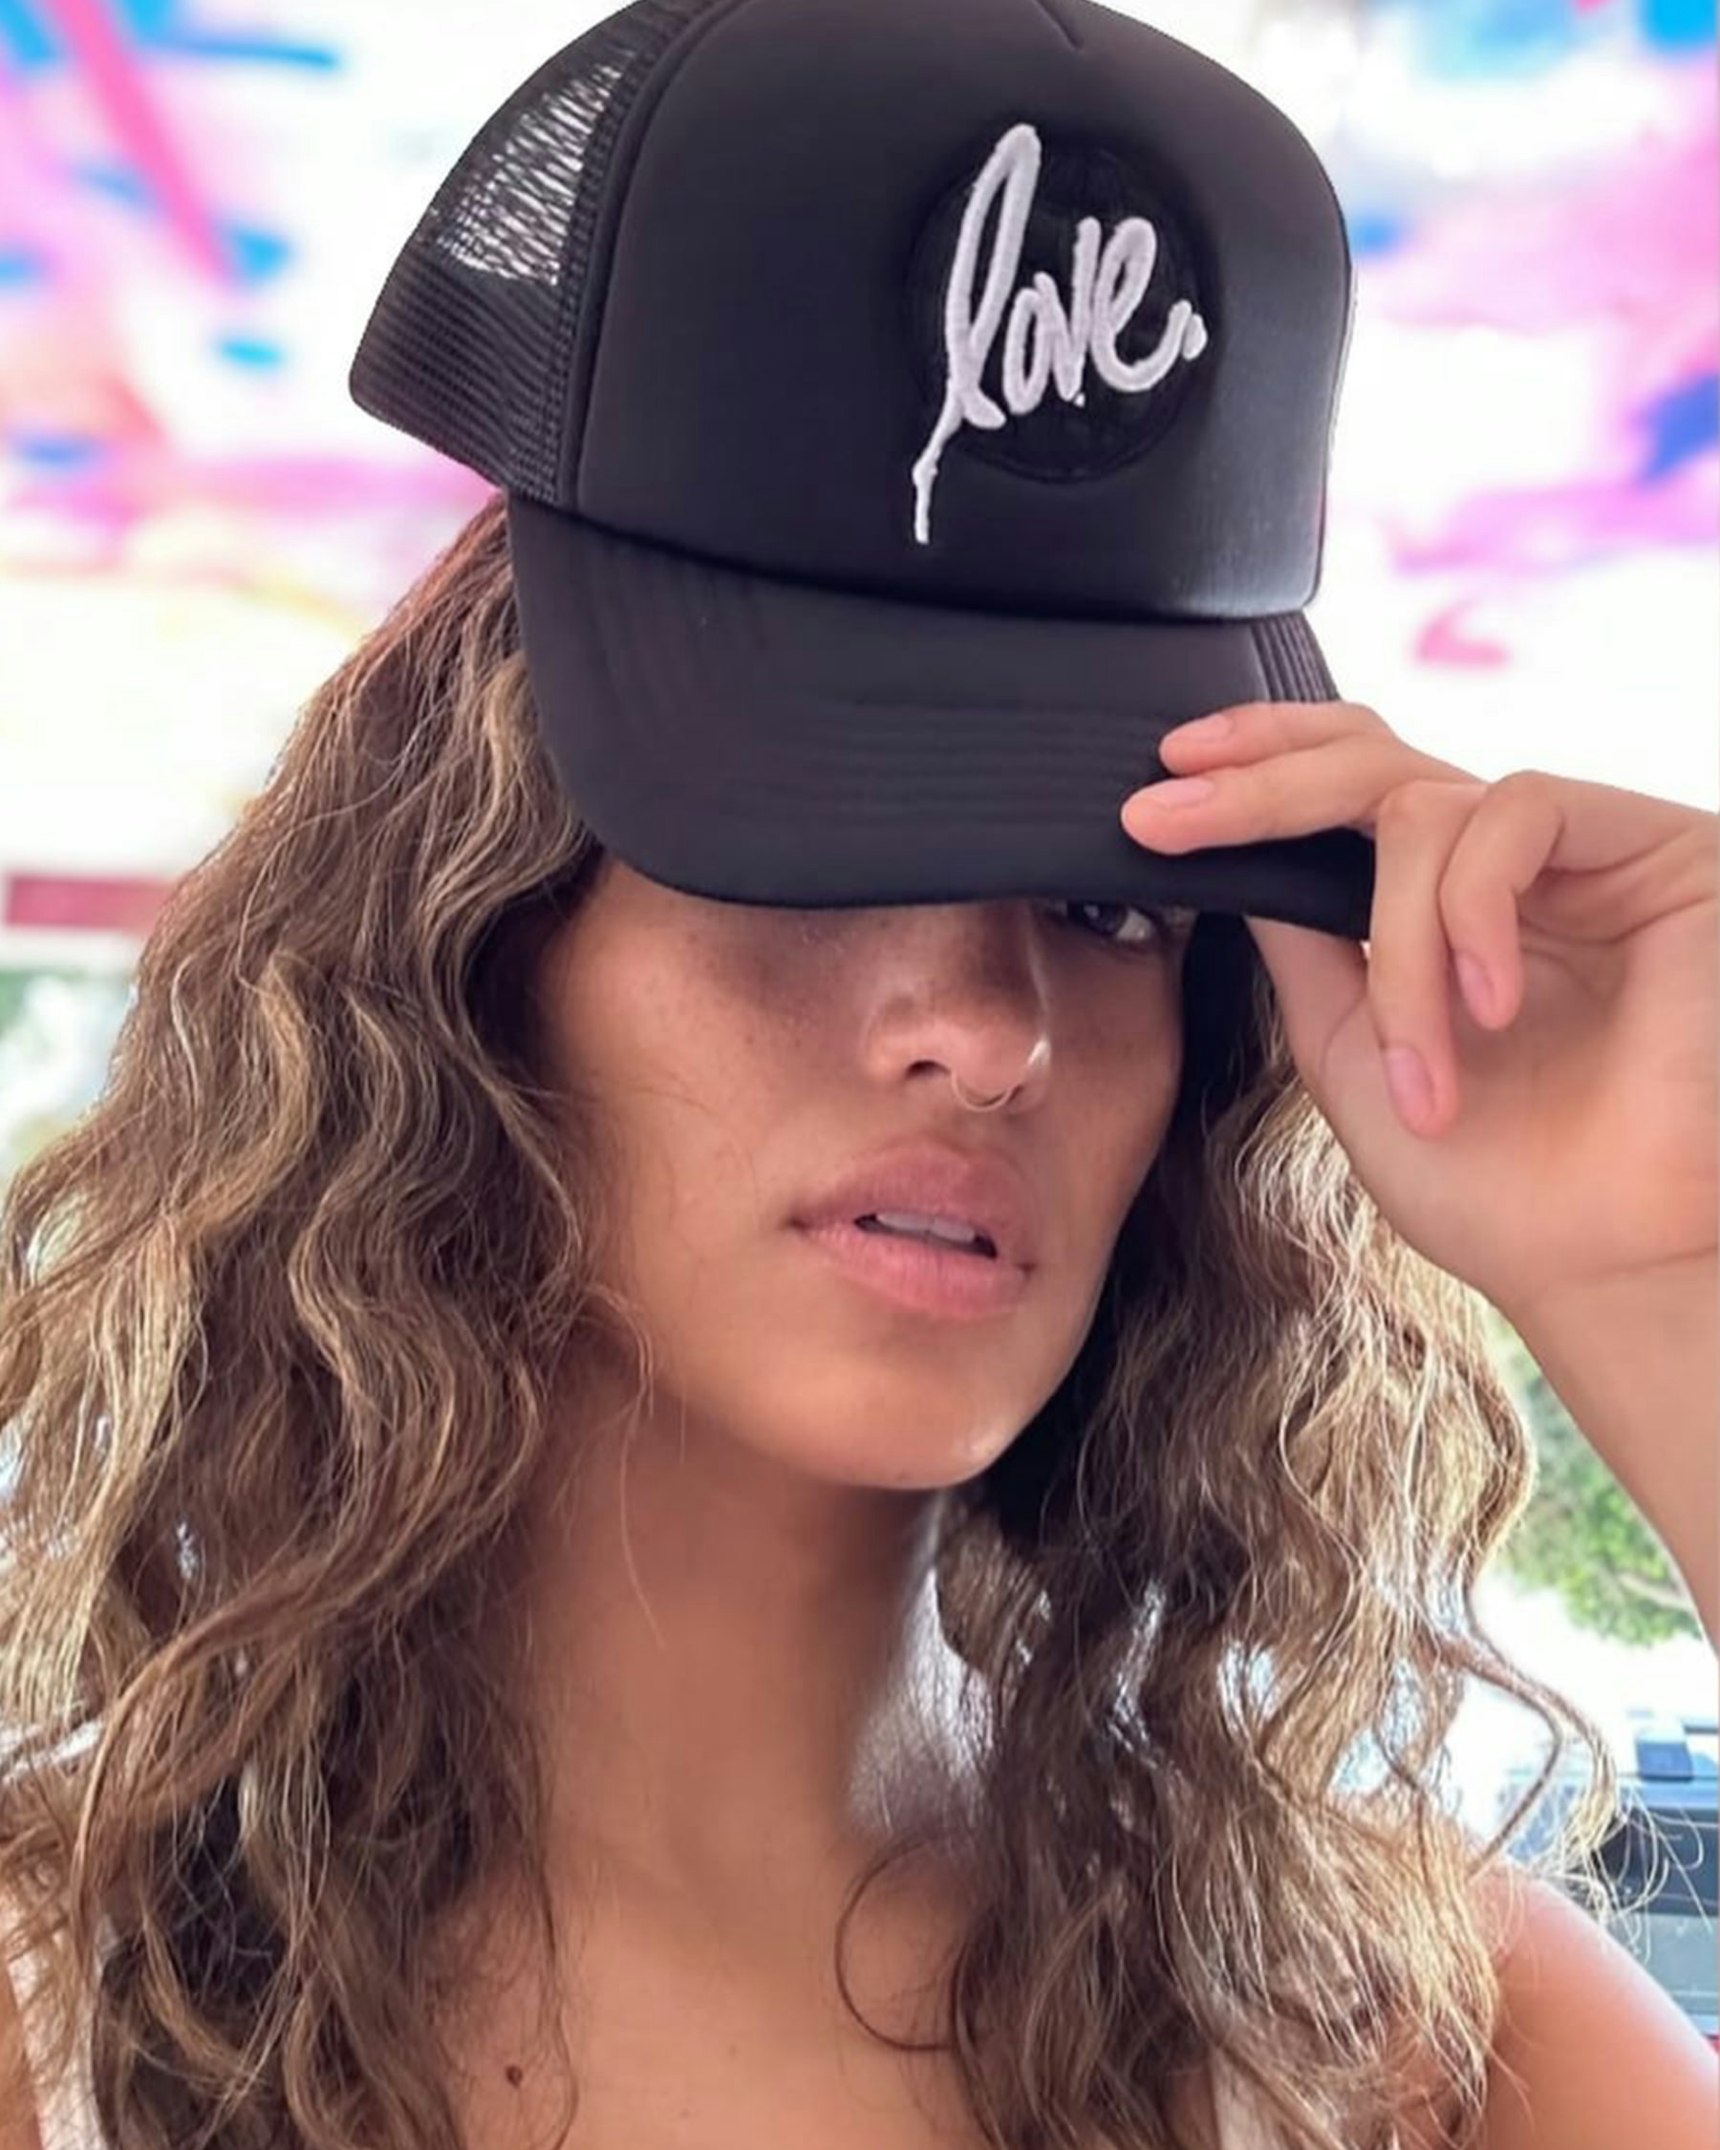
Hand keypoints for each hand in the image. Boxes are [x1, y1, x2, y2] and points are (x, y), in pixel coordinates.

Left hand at [1119, 699, 1716, 1326]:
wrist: (1605, 1264)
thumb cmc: (1495, 1186)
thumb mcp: (1353, 1054)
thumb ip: (1305, 949)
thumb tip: (1235, 859)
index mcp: (1440, 905)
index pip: (1350, 784)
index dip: (1258, 762)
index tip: (1157, 789)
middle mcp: (1510, 864)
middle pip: (1370, 756)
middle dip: (1257, 786)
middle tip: (1167, 815)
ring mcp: (1580, 852)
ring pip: (1425, 808)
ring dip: (1397, 948)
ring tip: (1418, 1070)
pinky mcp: (1654, 848)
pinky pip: (1516, 815)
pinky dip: (1469, 913)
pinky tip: (1486, 1007)